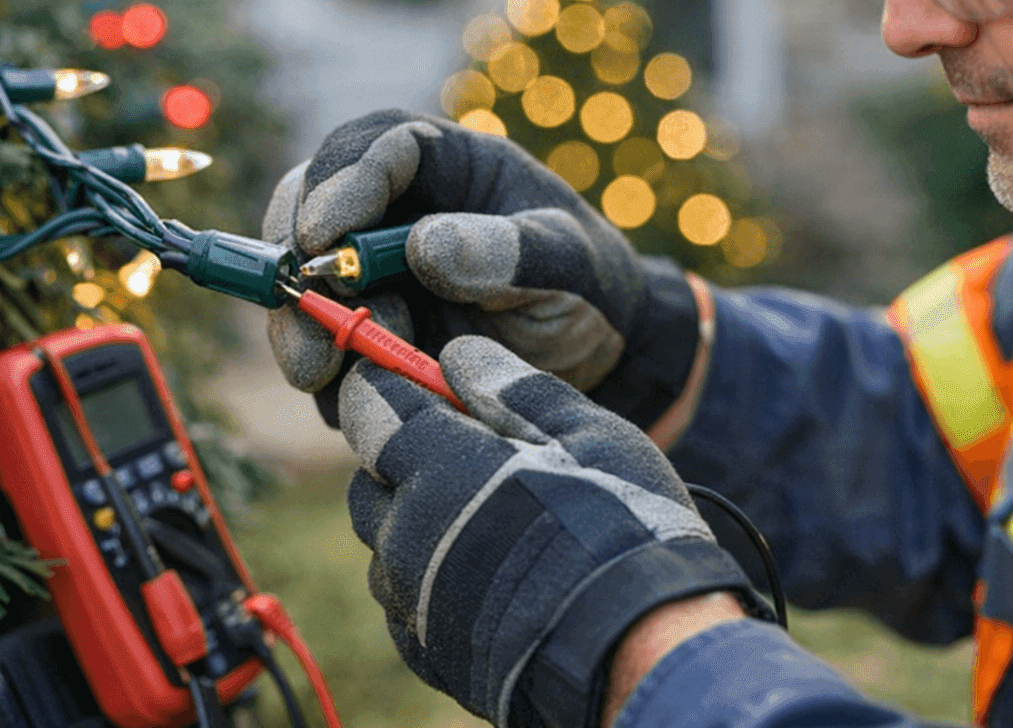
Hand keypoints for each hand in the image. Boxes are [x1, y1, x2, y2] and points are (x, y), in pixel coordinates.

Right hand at [263, 109, 700, 428]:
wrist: (595, 359)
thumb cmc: (589, 290)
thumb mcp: (566, 264)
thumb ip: (506, 251)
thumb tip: (423, 245)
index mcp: (452, 165)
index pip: (381, 145)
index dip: (342, 181)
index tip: (323, 236)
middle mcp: (399, 208)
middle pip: (313, 203)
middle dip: (295, 256)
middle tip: (298, 308)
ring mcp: (374, 269)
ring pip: (302, 279)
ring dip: (300, 324)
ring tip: (322, 373)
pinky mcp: (364, 327)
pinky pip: (319, 341)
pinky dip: (322, 370)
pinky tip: (349, 399)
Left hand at [339, 336, 764, 727]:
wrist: (641, 648)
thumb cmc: (625, 529)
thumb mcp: (587, 435)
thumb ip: (516, 390)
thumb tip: (460, 356)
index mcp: (439, 468)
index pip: (373, 409)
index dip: (387, 384)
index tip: (405, 374)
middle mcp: (407, 537)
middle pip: (371, 480)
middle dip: (403, 455)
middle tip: (467, 448)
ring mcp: (413, 603)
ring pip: (387, 545)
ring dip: (418, 520)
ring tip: (491, 518)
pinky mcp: (429, 654)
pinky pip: (406, 602)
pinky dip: (430, 577)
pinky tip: (488, 572)